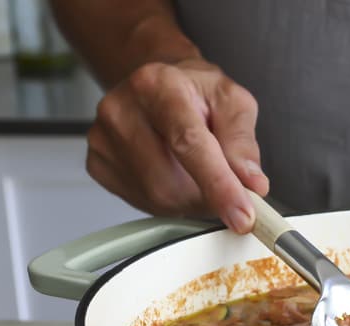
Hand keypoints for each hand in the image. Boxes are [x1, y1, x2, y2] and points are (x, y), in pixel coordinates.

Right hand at [85, 58, 268, 232]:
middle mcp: (122, 108)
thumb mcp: (233, 103)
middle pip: (171, 182)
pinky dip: (168, 201)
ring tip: (196, 172)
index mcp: (159, 85)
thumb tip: (251, 183)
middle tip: (224, 185)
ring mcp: (103, 138)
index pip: (189, 144)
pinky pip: (141, 203)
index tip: (242, 216)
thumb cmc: (196, 93)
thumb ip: (243, 142)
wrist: (159, 85)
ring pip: (157, 198)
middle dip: (207, 196)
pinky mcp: (98, 163)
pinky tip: (173, 174)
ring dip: (189, 200)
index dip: (218, 185)